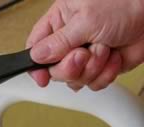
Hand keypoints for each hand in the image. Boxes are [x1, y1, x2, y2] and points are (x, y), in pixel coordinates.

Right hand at [26, 0, 143, 89]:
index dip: (36, 65)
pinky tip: (113, 57)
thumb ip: (57, 42)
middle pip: (54, 69)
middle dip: (71, 67)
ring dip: (92, 69)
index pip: (36, 47)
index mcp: (60, 20)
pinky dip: (106, 74)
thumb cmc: (125, 3)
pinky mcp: (101, 66)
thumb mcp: (85, 20)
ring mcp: (86, 54)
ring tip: (104, 50)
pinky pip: (93, 83)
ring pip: (74, 80)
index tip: (42, 77)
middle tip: (83, 55)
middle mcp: (71, 39)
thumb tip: (36, 56)